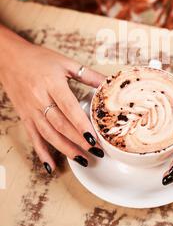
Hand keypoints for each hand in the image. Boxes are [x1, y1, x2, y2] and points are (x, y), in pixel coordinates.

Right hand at [0, 29, 104, 173]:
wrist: (10, 59)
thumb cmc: (39, 59)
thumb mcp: (65, 63)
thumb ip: (88, 75)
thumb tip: (108, 83)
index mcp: (52, 84)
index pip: (69, 108)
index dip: (81, 124)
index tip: (94, 137)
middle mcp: (40, 99)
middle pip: (60, 125)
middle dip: (79, 141)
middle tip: (96, 152)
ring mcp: (31, 110)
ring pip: (49, 135)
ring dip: (66, 149)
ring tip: (82, 160)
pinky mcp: (25, 117)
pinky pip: (34, 138)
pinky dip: (42, 153)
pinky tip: (51, 166)